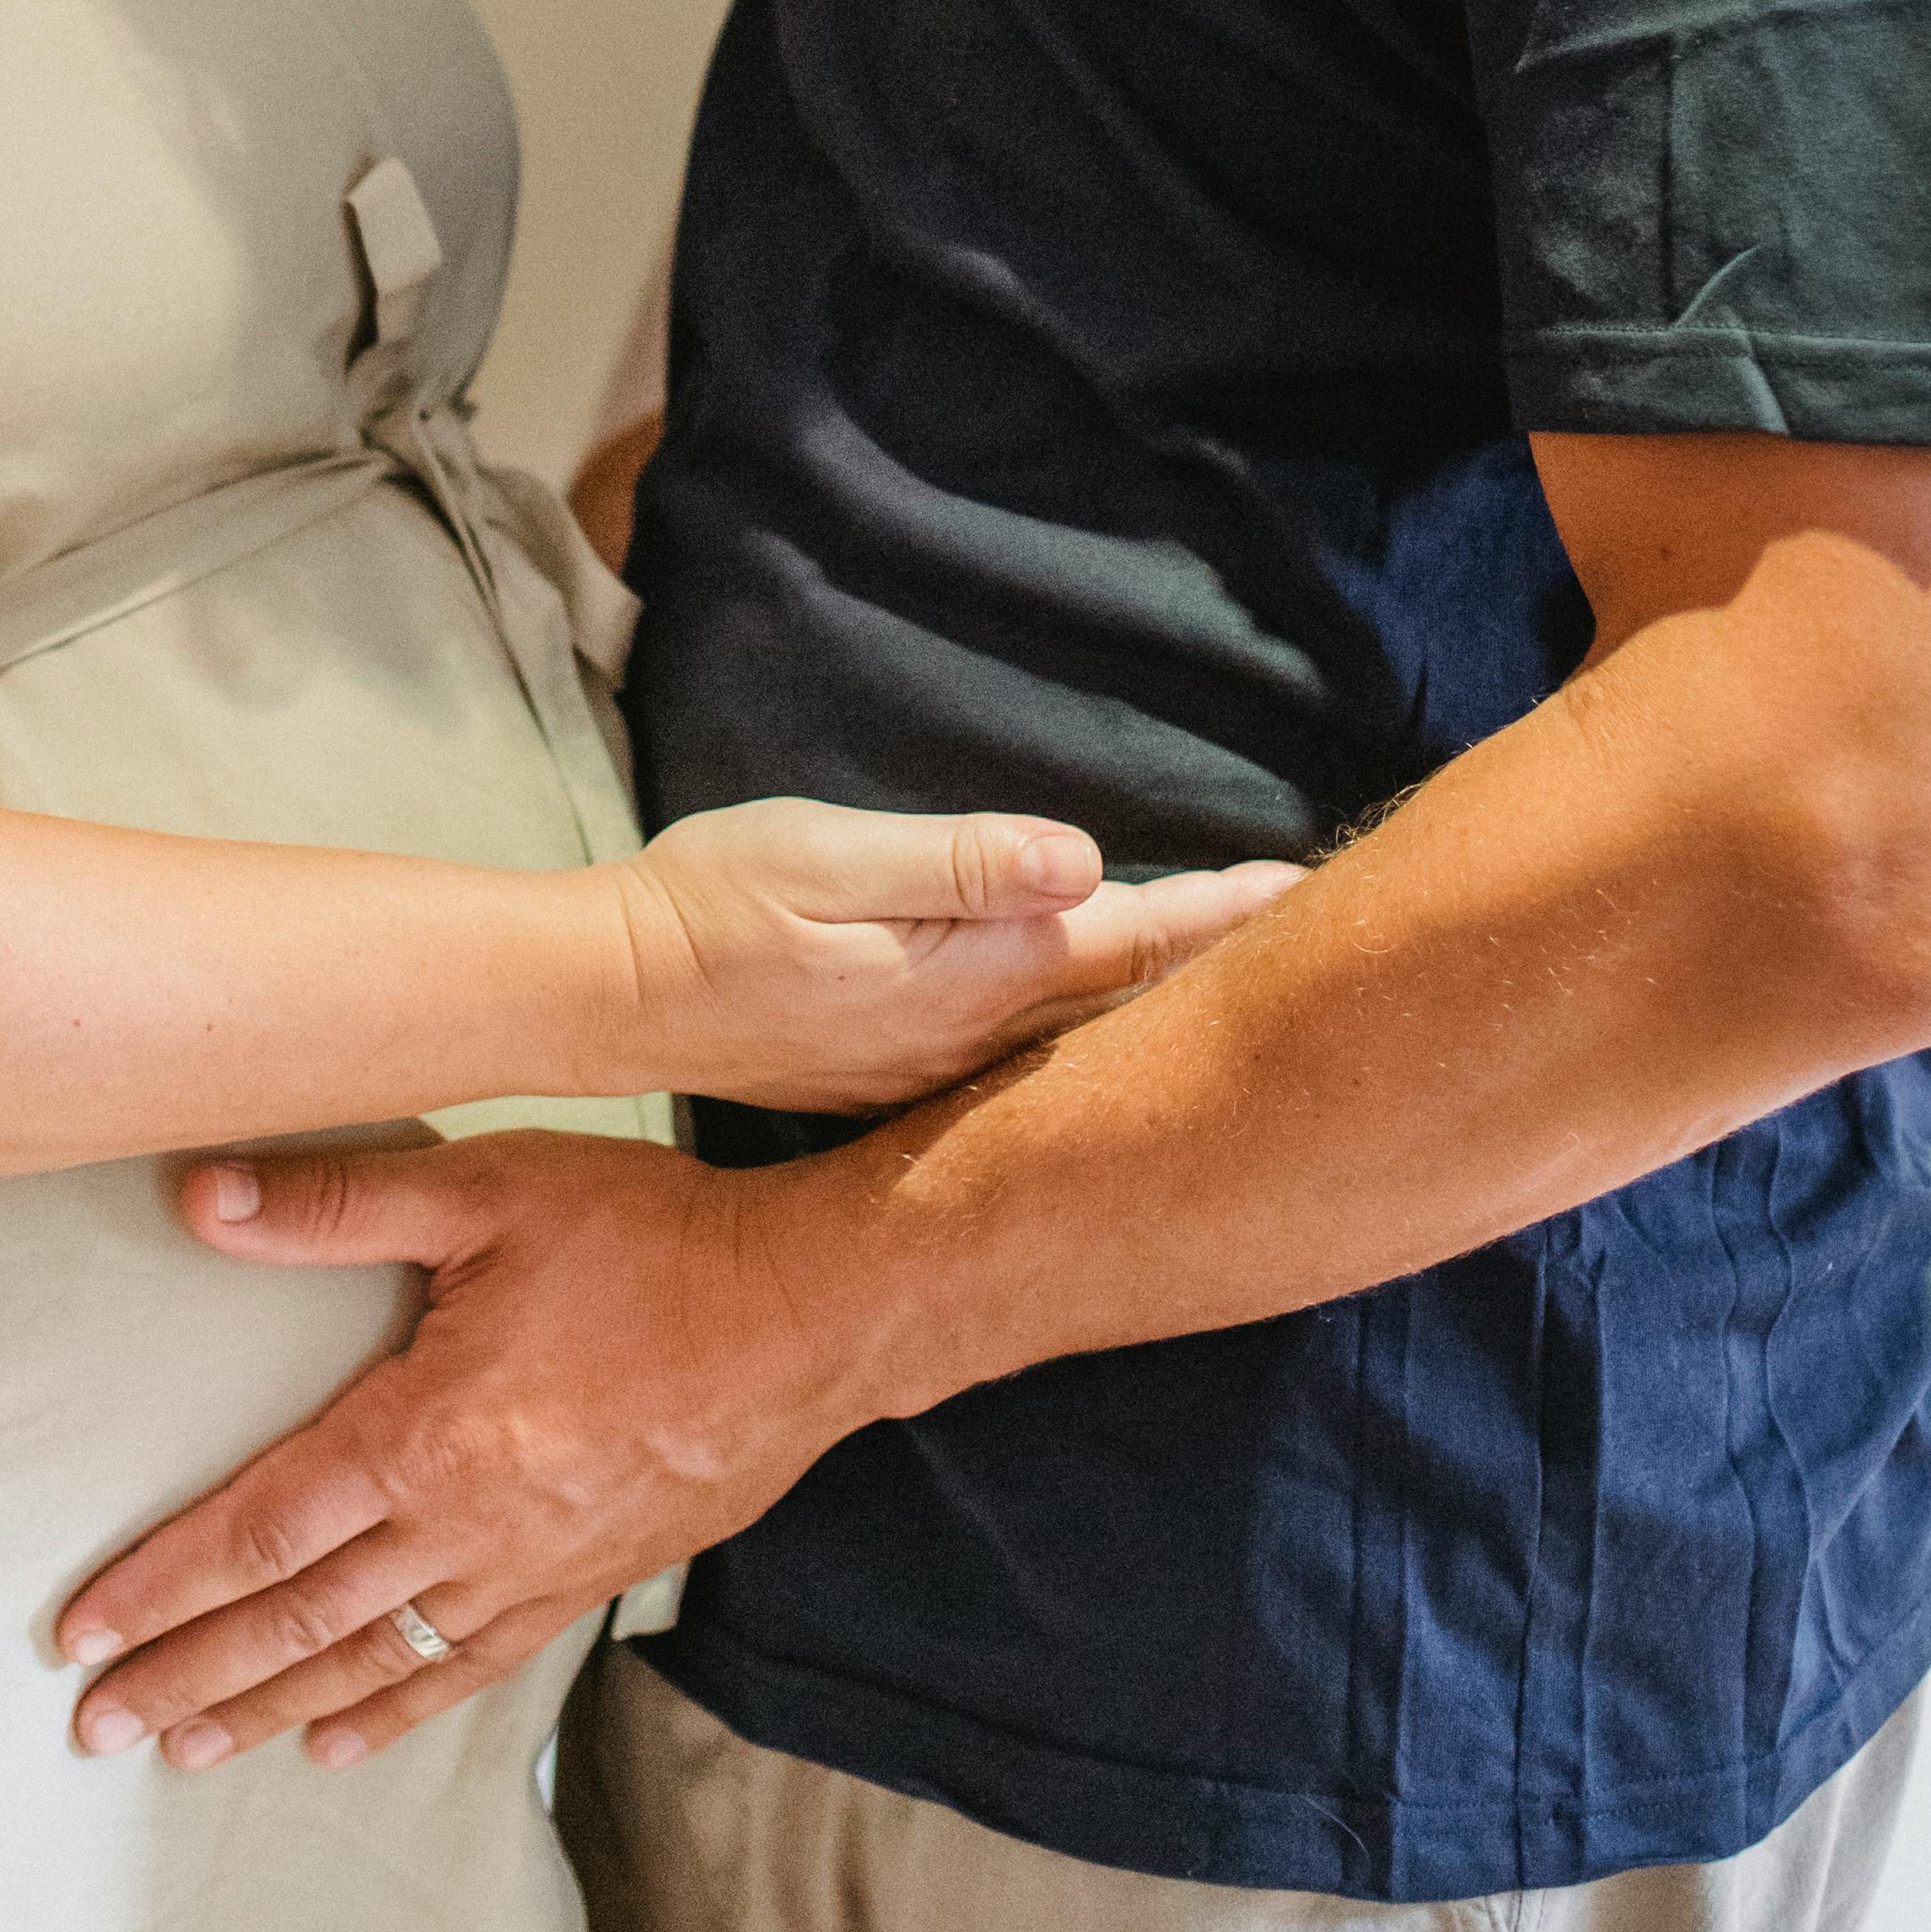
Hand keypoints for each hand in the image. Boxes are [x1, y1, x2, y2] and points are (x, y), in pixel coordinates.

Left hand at [55, 858, 1298, 1772]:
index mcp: (426, 1433)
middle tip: (96, 1728)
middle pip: (296, 1619)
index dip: (162, 1584)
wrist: (813, 1312)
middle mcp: (465, 1525)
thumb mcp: (487, 1189)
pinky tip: (338, 1742)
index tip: (79, 1635)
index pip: (259, 1528)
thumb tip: (195, 1198)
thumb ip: (334, 1201)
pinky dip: (395, 1712)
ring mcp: (530, 1569)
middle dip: (188, 1676)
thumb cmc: (651, 1237)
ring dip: (269, 1709)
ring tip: (184, 1751)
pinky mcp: (586, 1583)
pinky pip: (469, 1670)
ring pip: (373, 1662)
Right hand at [619, 807, 1300, 1112]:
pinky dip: (1091, 1036)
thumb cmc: (715, 903)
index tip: (1312, 892)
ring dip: (1162, 1010)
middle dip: (1220, 973)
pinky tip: (1106, 1035)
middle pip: (1127, 1005)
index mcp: (974, 975)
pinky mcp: (896, 1076)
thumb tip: (1082, 859)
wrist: (613, 993)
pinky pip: (1030, 1060)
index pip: (1132, 939)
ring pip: (1084, 1040)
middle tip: (1317, 948)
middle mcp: (974, 1039)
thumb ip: (962, 863)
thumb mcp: (832, 855)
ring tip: (1236, 989)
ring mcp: (936, 1070)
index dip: (1226, 914)